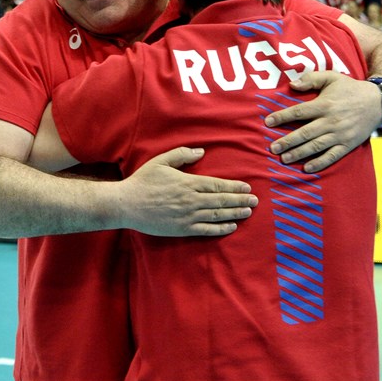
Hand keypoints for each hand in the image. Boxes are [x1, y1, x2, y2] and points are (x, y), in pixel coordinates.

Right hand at [116, 147, 257, 236]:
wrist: (127, 204)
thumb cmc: (143, 181)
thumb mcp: (161, 161)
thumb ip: (182, 154)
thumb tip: (201, 151)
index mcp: (188, 182)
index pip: (218, 184)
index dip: (234, 186)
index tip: (247, 187)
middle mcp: (192, 200)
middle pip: (222, 200)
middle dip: (240, 200)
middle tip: (255, 201)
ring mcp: (188, 216)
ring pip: (218, 214)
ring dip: (235, 213)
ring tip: (248, 212)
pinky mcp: (183, 229)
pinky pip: (207, 229)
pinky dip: (221, 228)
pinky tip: (232, 226)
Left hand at [266, 72, 380, 172]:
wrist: (378, 101)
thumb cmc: (350, 88)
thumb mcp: (332, 77)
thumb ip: (311, 78)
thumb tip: (292, 84)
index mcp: (325, 104)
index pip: (299, 111)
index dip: (282, 117)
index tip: (268, 122)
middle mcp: (331, 121)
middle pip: (305, 133)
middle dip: (287, 141)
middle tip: (272, 148)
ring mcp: (340, 134)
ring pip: (316, 146)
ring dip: (299, 153)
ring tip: (284, 159)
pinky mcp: (348, 144)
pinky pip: (332, 156)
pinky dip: (320, 163)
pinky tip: (307, 168)